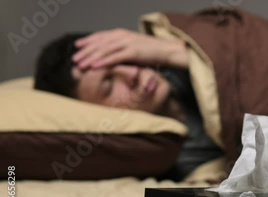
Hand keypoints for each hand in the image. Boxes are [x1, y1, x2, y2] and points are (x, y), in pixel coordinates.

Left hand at [72, 29, 187, 68]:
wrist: (168, 50)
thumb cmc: (153, 51)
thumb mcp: (135, 46)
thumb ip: (123, 48)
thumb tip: (113, 55)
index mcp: (122, 33)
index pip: (100, 36)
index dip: (88, 40)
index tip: (77, 46)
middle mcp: (122, 36)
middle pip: (99, 43)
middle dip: (85, 51)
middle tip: (74, 58)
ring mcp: (127, 43)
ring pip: (104, 50)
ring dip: (90, 57)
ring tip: (80, 64)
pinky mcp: (132, 52)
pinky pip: (114, 57)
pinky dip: (102, 62)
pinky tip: (93, 67)